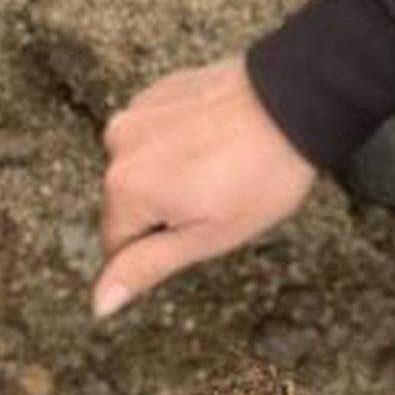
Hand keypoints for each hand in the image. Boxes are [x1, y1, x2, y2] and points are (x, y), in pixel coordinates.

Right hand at [93, 57, 316, 317]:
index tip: (198, 231)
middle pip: (128, 204)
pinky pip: (157, 135)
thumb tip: (100, 303)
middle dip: (165, 211)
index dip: (159, 249)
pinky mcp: (158, 92)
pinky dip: (181, 144)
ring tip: (220, 168)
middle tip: (217, 200)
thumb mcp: (205, 238)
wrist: (295, 103)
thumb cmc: (260, 175)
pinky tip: (217, 143)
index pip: (116, 245)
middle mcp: (117, 146)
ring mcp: (136, 112)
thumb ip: (145, 268)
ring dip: (171, 176)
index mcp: (125, 189)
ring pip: (143, 169)